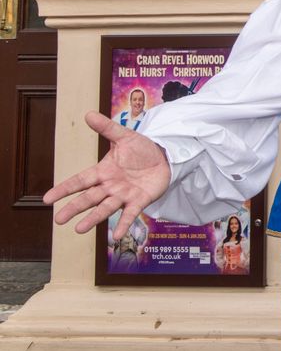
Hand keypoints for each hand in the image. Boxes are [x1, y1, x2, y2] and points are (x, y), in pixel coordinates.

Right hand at [43, 111, 169, 237]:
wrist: (164, 156)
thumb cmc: (141, 149)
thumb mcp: (124, 136)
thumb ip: (107, 128)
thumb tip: (88, 114)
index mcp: (103, 171)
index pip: (80, 181)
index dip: (64, 189)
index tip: (47, 199)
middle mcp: (110, 186)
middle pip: (89, 198)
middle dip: (74, 208)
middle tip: (58, 220)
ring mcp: (124, 195)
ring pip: (105, 208)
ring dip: (93, 218)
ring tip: (79, 230)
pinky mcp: (140, 200)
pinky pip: (130, 214)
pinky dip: (123, 224)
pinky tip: (116, 236)